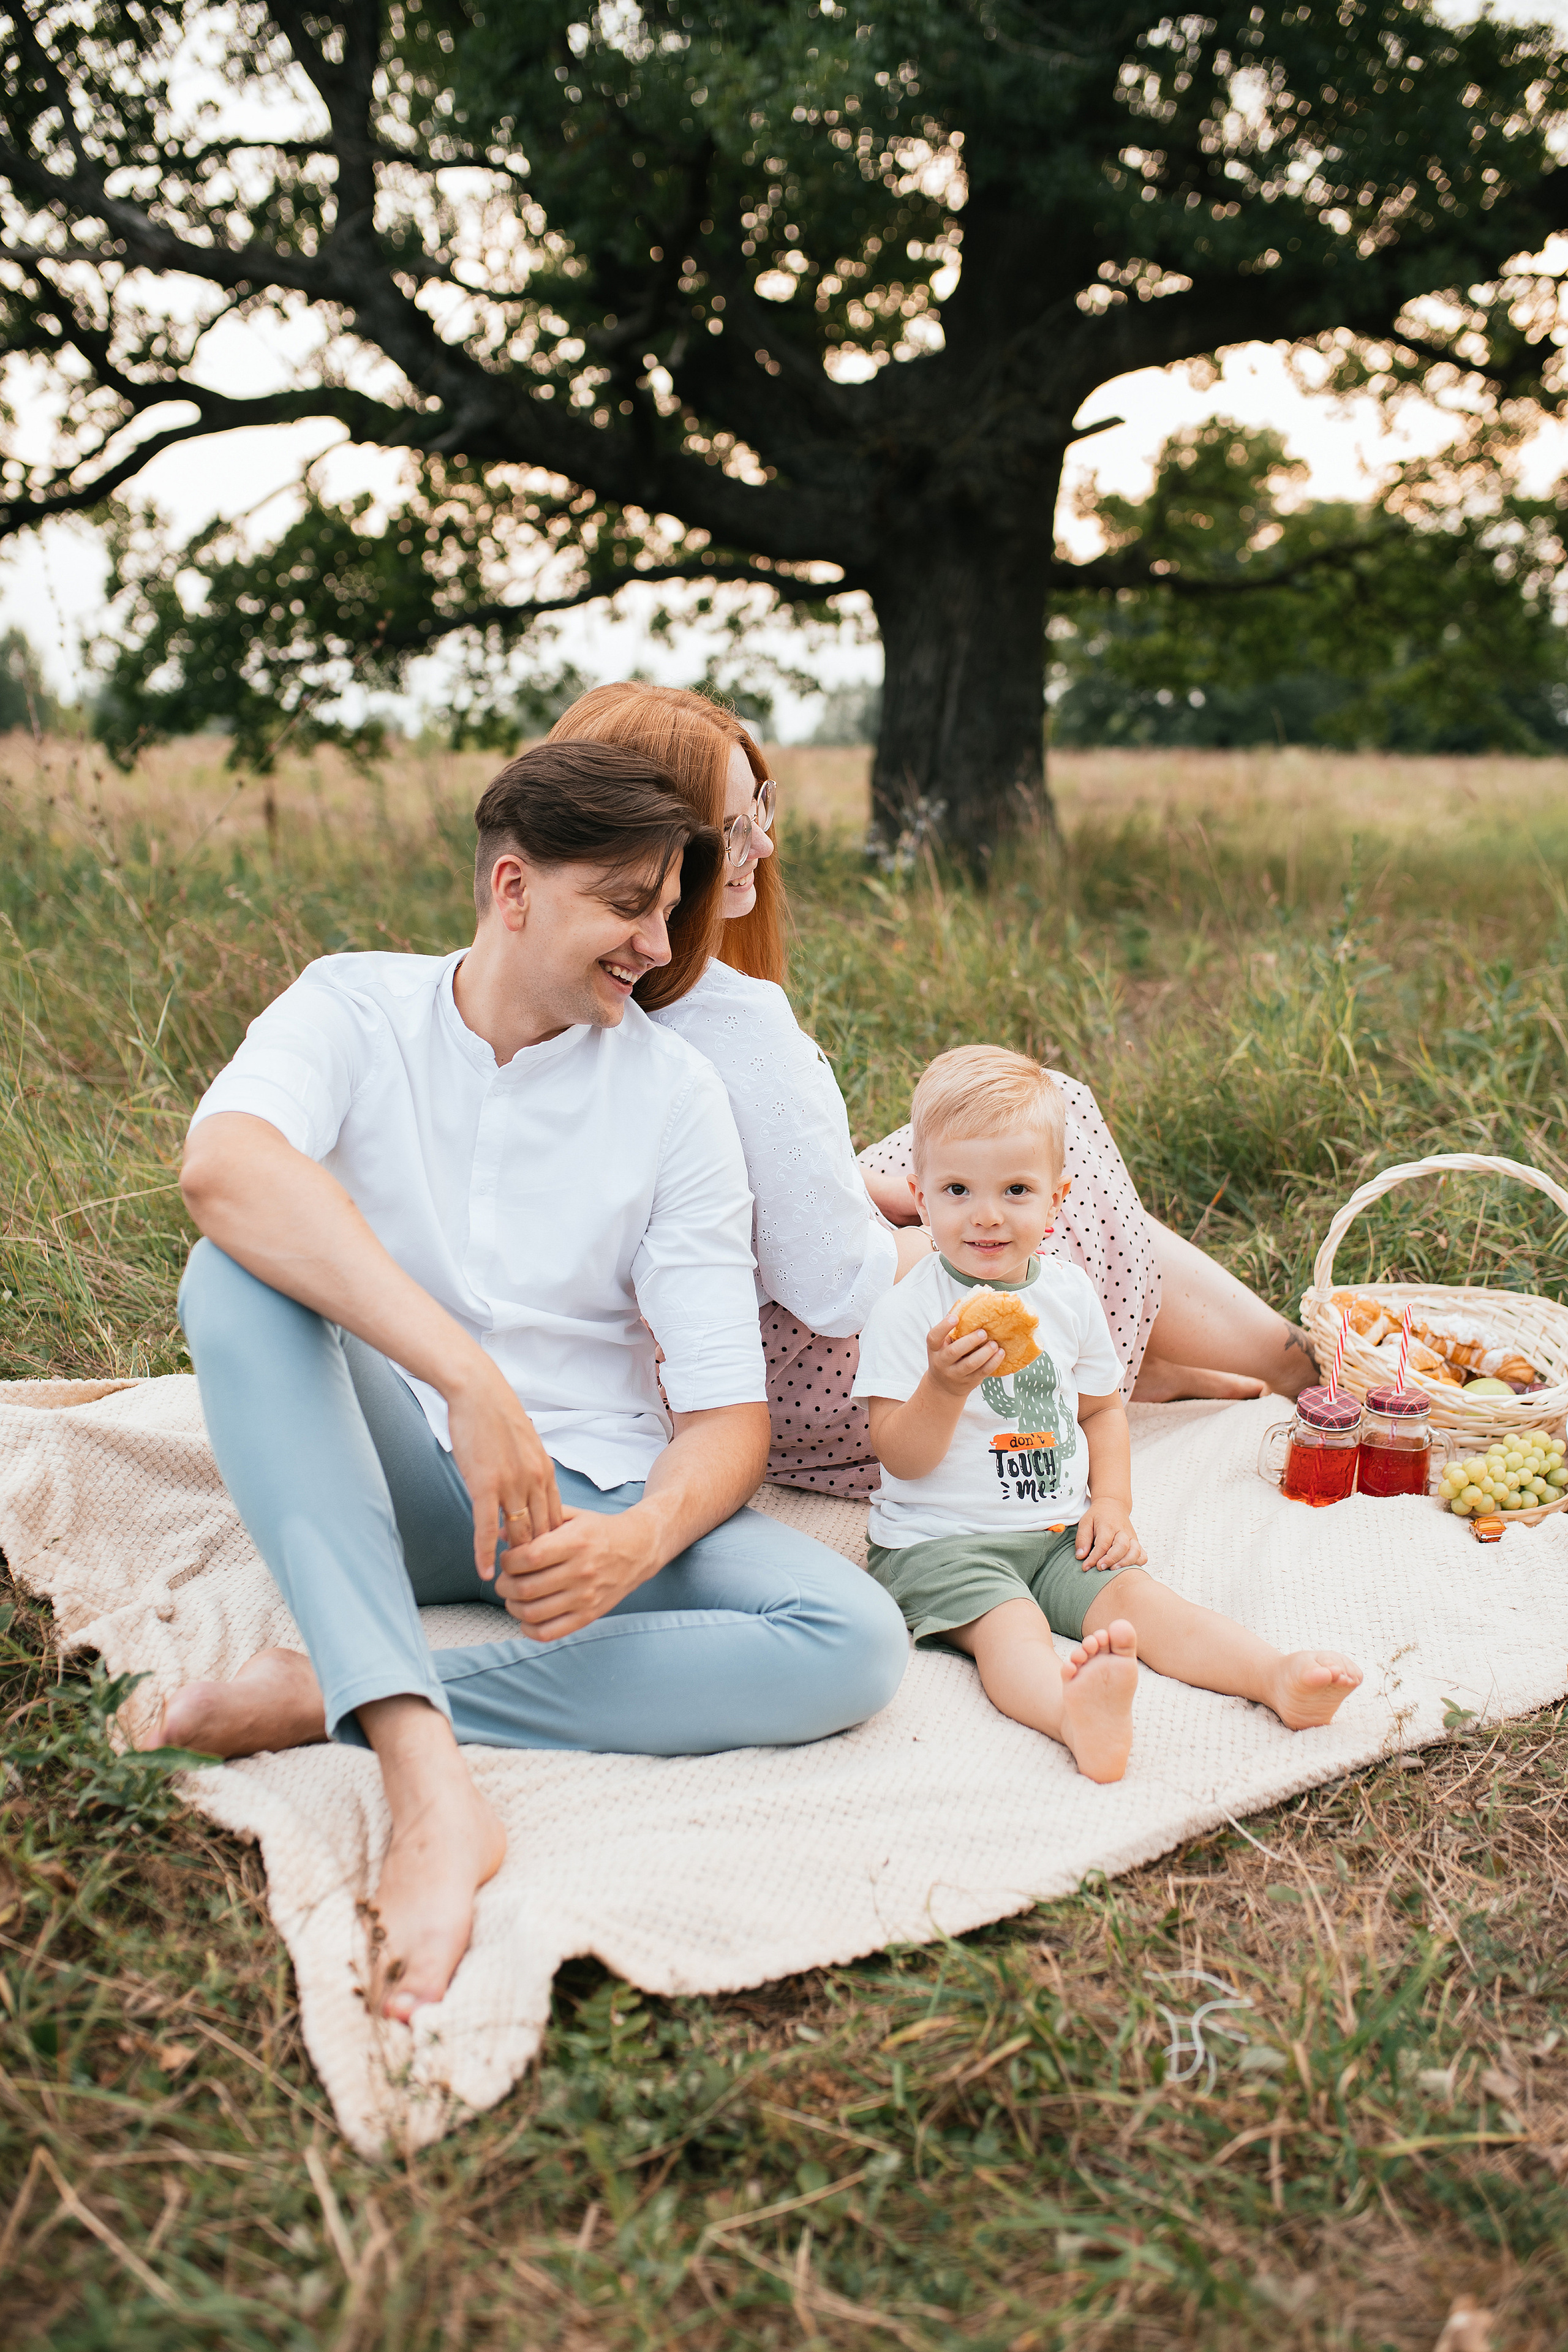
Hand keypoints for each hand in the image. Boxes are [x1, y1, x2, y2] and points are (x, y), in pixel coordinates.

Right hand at [445, 1356, 562, 1579]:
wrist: (479, 1391)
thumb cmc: (497, 1416)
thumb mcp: (525, 1445)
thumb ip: (529, 1470)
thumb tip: (528, 1489)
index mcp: (545, 1472)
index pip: (556, 1519)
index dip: (553, 1544)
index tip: (550, 1563)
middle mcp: (535, 1482)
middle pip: (542, 1532)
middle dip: (539, 1559)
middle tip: (533, 1581)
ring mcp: (512, 1485)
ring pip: (519, 1533)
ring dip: (515, 1560)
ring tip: (510, 1582)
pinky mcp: (486, 1486)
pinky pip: (488, 1528)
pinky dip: (486, 1553)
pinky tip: (485, 1572)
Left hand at [496, 1506, 658, 1638]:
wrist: (638, 1549)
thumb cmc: (601, 1531)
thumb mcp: (573, 1516)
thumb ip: (539, 1521)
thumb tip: (501, 1533)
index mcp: (574, 1543)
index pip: (527, 1558)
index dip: (507, 1561)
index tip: (507, 1559)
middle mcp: (580, 1571)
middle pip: (525, 1588)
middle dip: (504, 1585)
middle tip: (504, 1580)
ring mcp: (585, 1596)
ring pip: (532, 1612)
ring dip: (513, 1607)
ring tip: (513, 1598)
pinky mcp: (589, 1615)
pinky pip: (550, 1632)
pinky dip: (530, 1629)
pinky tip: (527, 1618)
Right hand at [925, 1311, 1003, 1399]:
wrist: (943, 1386)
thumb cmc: (946, 1356)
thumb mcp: (943, 1344)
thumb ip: (953, 1329)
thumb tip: (969, 1304)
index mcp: (934, 1348)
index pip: (934, 1337)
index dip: (943, 1327)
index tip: (955, 1317)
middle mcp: (942, 1362)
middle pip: (953, 1352)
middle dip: (969, 1341)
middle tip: (983, 1333)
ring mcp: (955, 1374)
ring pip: (970, 1365)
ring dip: (984, 1354)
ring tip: (994, 1344)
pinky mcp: (968, 1382)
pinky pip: (982, 1373)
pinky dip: (993, 1363)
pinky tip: (1000, 1353)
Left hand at [1075, 1500, 1147, 1570]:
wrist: (1113, 1504)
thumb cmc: (1097, 1516)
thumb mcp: (1085, 1522)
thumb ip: (1082, 1539)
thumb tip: (1080, 1557)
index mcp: (1108, 1525)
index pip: (1103, 1543)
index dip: (1094, 1557)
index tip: (1086, 1567)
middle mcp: (1122, 1531)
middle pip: (1121, 1546)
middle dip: (1111, 1559)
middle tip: (1100, 1568)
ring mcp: (1132, 1537)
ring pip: (1135, 1551)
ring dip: (1125, 1562)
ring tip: (1113, 1570)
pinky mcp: (1137, 1543)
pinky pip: (1142, 1555)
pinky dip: (1137, 1563)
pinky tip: (1127, 1569)